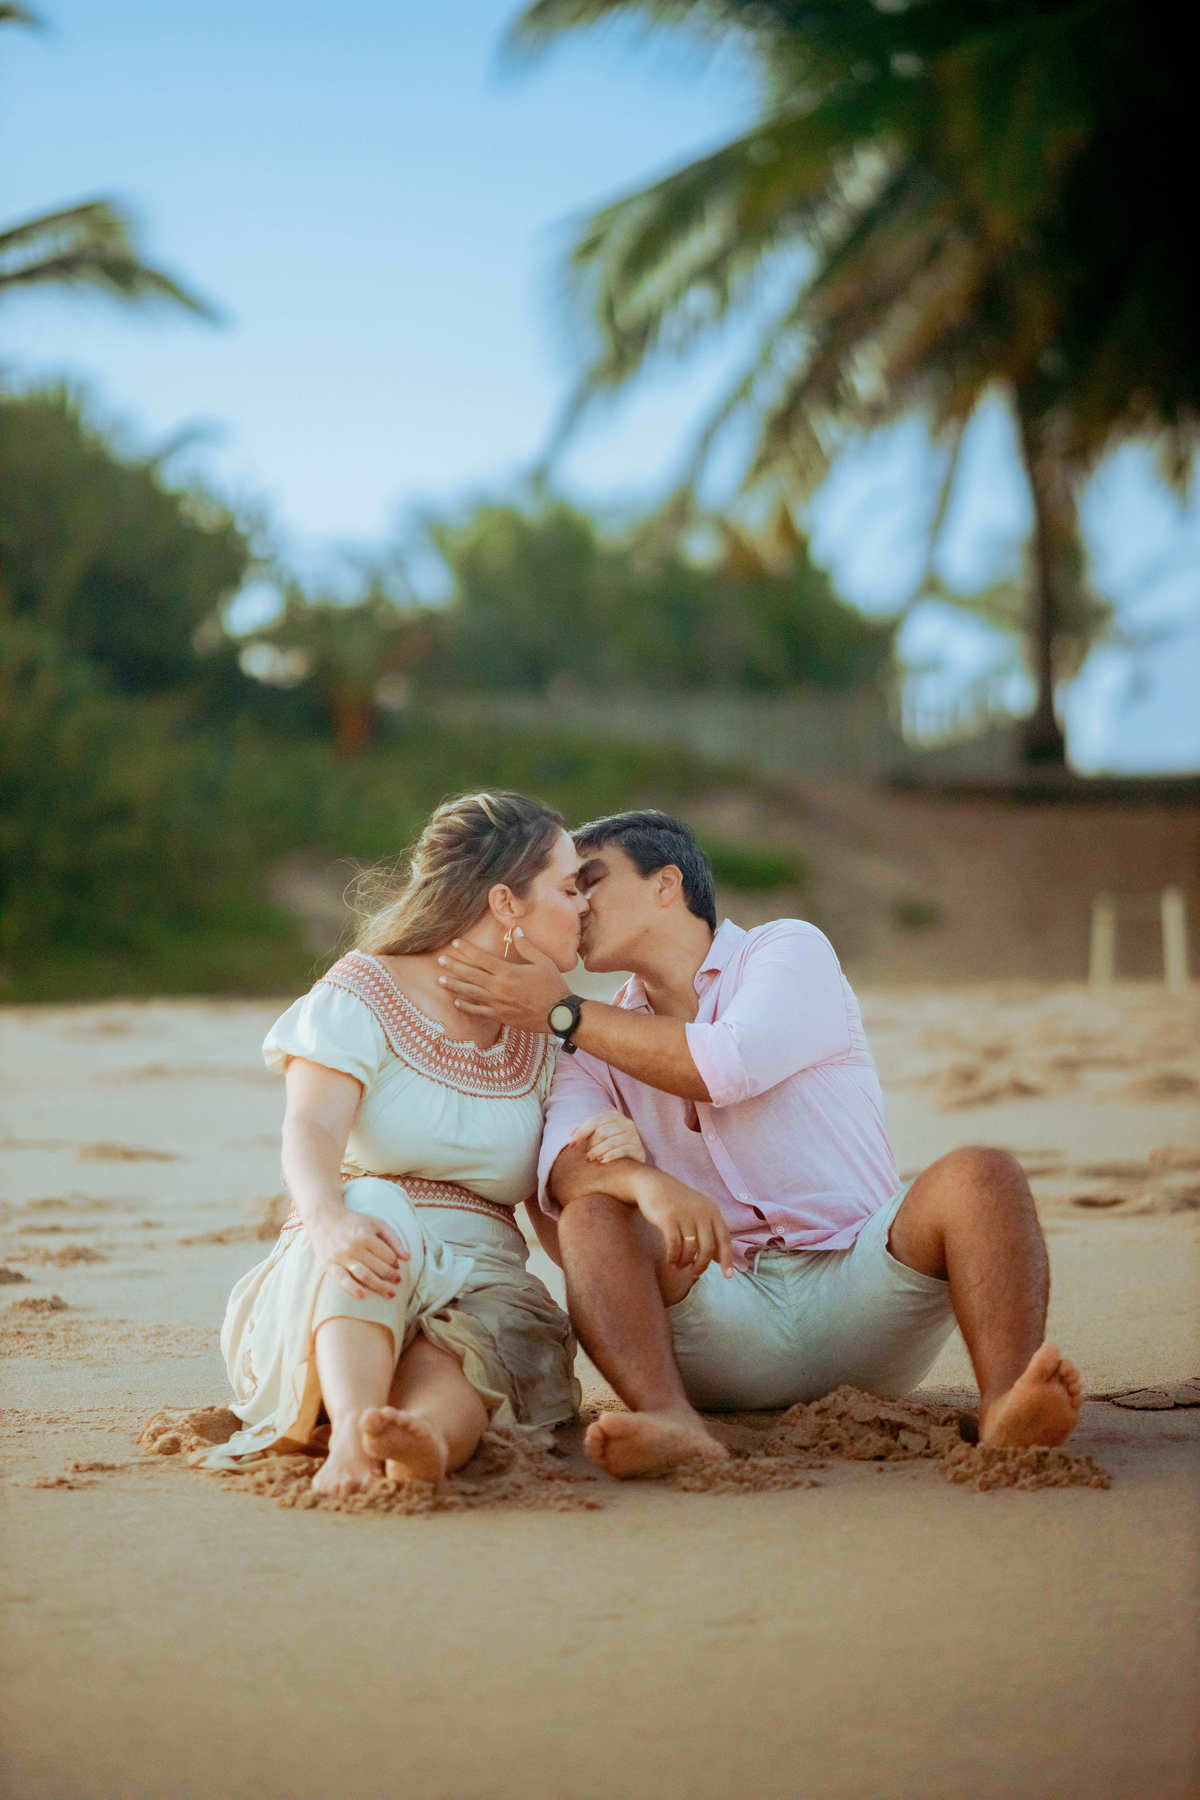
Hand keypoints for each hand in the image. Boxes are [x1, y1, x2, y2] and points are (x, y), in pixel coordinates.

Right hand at [306, 1206, 409, 1300]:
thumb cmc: (354, 1222)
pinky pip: (342, 1280)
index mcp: (366, 1235)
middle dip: (391, 1277)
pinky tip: (363, 1296)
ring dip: (379, 1287)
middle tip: (398, 1281)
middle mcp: (353, 1246)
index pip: (387, 1255)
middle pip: (378, 1268)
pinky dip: (352, 1289)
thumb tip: (408, 1258)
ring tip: (390, 1293)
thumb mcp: (376, 1223)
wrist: (324, 1218)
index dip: (395, 1263)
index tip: (397, 1267)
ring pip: (364, 1276)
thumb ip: (394, 1239)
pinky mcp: (329, 1266)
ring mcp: (341, 1257)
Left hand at [436, 929, 567, 1031]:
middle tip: (440, 960)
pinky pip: (479, 1011)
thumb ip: (526, 946)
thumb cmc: (552, 986)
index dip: (466, 950)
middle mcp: (498, 987)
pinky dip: (466, 1007)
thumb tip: (516, 930)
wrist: (558, 1014)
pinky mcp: (500, 1015)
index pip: (481, 958)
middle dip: (454, 966)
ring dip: (454, 985)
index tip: (455, 943)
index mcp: (507, 971)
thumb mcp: (542, 961)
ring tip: (440, 980)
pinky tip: (456, 1002)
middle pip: (470, 974)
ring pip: (470, 993)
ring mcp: (497, 1002)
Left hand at [570, 1108, 646, 1165]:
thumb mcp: (600, 1135)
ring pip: (611, 1142)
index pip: (595, 1120)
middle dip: (590, 1144)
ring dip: (598, 1151)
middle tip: (584, 1155)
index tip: (572, 1144)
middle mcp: (626, 1123)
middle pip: (603, 1131)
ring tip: (590, 1159)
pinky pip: (622, 1150)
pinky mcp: (638, 1148)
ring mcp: (633, 1135)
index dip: (581, 1131)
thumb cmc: (613, 1145)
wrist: (635, 1158)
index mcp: (615, 1116)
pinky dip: (611, 1156)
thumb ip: (586, 1131)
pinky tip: (603, 1161)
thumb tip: (571, 1132)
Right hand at [632, 1169, 734, 1277]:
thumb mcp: (698, 1212)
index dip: (727, 1259)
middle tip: (694, 1273)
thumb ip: (709, 1232)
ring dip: (684, 1262)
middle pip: (708, 1248)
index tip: (728, 1276)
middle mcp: (702, 1212)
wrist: (652, 1184)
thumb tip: (719, 1259)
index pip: (724, 1239)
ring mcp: (685, 1215)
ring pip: (690, 1249)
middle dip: (701, 1265)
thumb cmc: (677, 1202)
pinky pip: (674, 1246)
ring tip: (678, 1265)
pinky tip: (671, 1260)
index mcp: (712, 1211)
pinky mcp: (668, 1218)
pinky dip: (673, 1257)